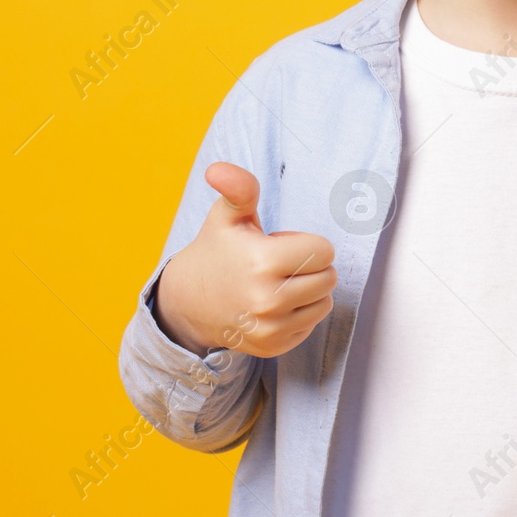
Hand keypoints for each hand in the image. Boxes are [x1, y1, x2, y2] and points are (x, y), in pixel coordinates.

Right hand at [155, 162, 337, 358]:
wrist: (188, 303)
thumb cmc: (217, 252)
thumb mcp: (227, 215)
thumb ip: (238, 188)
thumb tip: (217, 169)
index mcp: (262, 263)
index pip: (324, 251)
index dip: (306, 243)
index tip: (280, 244)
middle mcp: (268, 301)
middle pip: (329, 277)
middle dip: (310, 266)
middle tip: (277, 265)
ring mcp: (270, 329)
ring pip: (324, 302)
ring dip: (309, 291)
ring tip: (275, 284)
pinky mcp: (273, 348)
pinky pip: (311, 325)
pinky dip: (300, 314)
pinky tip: (272, 305)